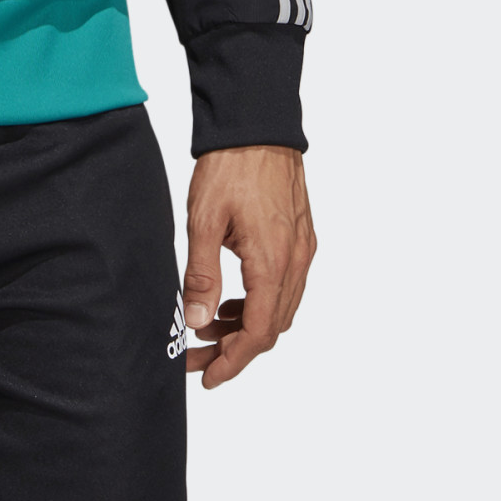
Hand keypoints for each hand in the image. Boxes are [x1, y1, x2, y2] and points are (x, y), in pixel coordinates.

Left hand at [181, 145, 314, 388]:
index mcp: (273, 263)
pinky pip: (286, 286)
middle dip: (235, 349)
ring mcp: (303, 250)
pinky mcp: (301, 237)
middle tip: (197, 355)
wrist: (259, 124)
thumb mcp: (203, 220)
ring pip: (280, 309)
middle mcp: (296, 263)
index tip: (208, 377)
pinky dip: (260, 302)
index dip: (233, 362)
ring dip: (247, 326)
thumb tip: (198, 321)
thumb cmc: (230, 166)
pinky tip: (233, 298)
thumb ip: (202, 275)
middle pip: (271, 328)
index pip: (257, 334)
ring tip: (209, 326)